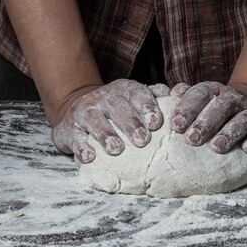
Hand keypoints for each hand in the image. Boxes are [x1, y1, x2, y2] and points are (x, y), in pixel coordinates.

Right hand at [51, 79, 166, 162]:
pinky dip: (80, 147)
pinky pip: (74, 136)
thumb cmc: (116, 109)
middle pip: (116, 106)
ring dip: (105, 134)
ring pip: (94, 119)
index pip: (136, 93)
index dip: (146, 106)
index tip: (156, 122)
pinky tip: (89, 157)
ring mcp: (84, 111)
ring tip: (116, 149)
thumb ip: (155, 97)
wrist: (77, 109)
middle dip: (130, 122)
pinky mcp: (69, 128)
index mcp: (123, 89)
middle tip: (142, 140)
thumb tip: (177, 94)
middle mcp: (103, 97)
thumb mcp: (133, 99)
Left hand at [169, 82, 246, 154]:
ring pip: (243, 119)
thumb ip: (186, 97)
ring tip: (216, 147)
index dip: (188, 108)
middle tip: (191, 139)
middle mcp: (234, 99)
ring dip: (229, 133)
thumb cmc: (218, 110)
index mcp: (215, 91)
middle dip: (206, 123)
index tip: (175, 125)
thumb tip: (170, 93)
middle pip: (221, 106)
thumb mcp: (202, 100)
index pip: (201, 94)